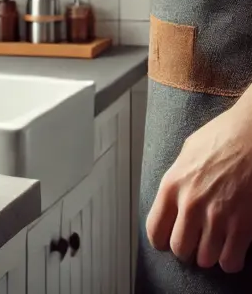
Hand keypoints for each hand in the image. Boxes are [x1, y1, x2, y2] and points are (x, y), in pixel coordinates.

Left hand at [146, 100, 251, 272]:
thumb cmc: (224, 136)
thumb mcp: (188, 153)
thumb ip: (179, 179)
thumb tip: (175, 196)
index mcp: (172, 186)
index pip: (155, 230)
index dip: (162, 240)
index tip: (168, 241)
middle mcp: (190, 204)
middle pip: (180, 248)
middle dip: (188, 250)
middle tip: (196, 244)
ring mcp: (218, 216)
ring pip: (206, 258)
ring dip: (211, 256)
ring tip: (216, 247)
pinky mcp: (244, 225)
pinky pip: (231, 260)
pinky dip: (231, 261)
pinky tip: (233, 253)